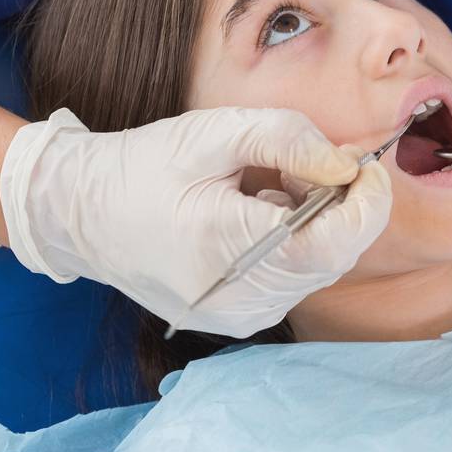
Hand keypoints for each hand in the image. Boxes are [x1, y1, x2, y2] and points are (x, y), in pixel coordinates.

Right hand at [0, 106, 392, 336]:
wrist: (83, 214)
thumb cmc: (146, 166)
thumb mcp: (216, 133)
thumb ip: (289, 139)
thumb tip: (347, 166)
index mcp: (232, 249)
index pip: (335, 242)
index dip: (367, 203)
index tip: (367, 165)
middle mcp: (242, 299)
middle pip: (332, 255)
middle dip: (341, 203)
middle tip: (317, 159)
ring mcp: (240, 316)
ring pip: (317, 267)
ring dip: (317, 221)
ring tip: (273, 183)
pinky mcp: (239, 318)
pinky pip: (293, 278)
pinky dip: (295, 241)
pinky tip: (259, 211)